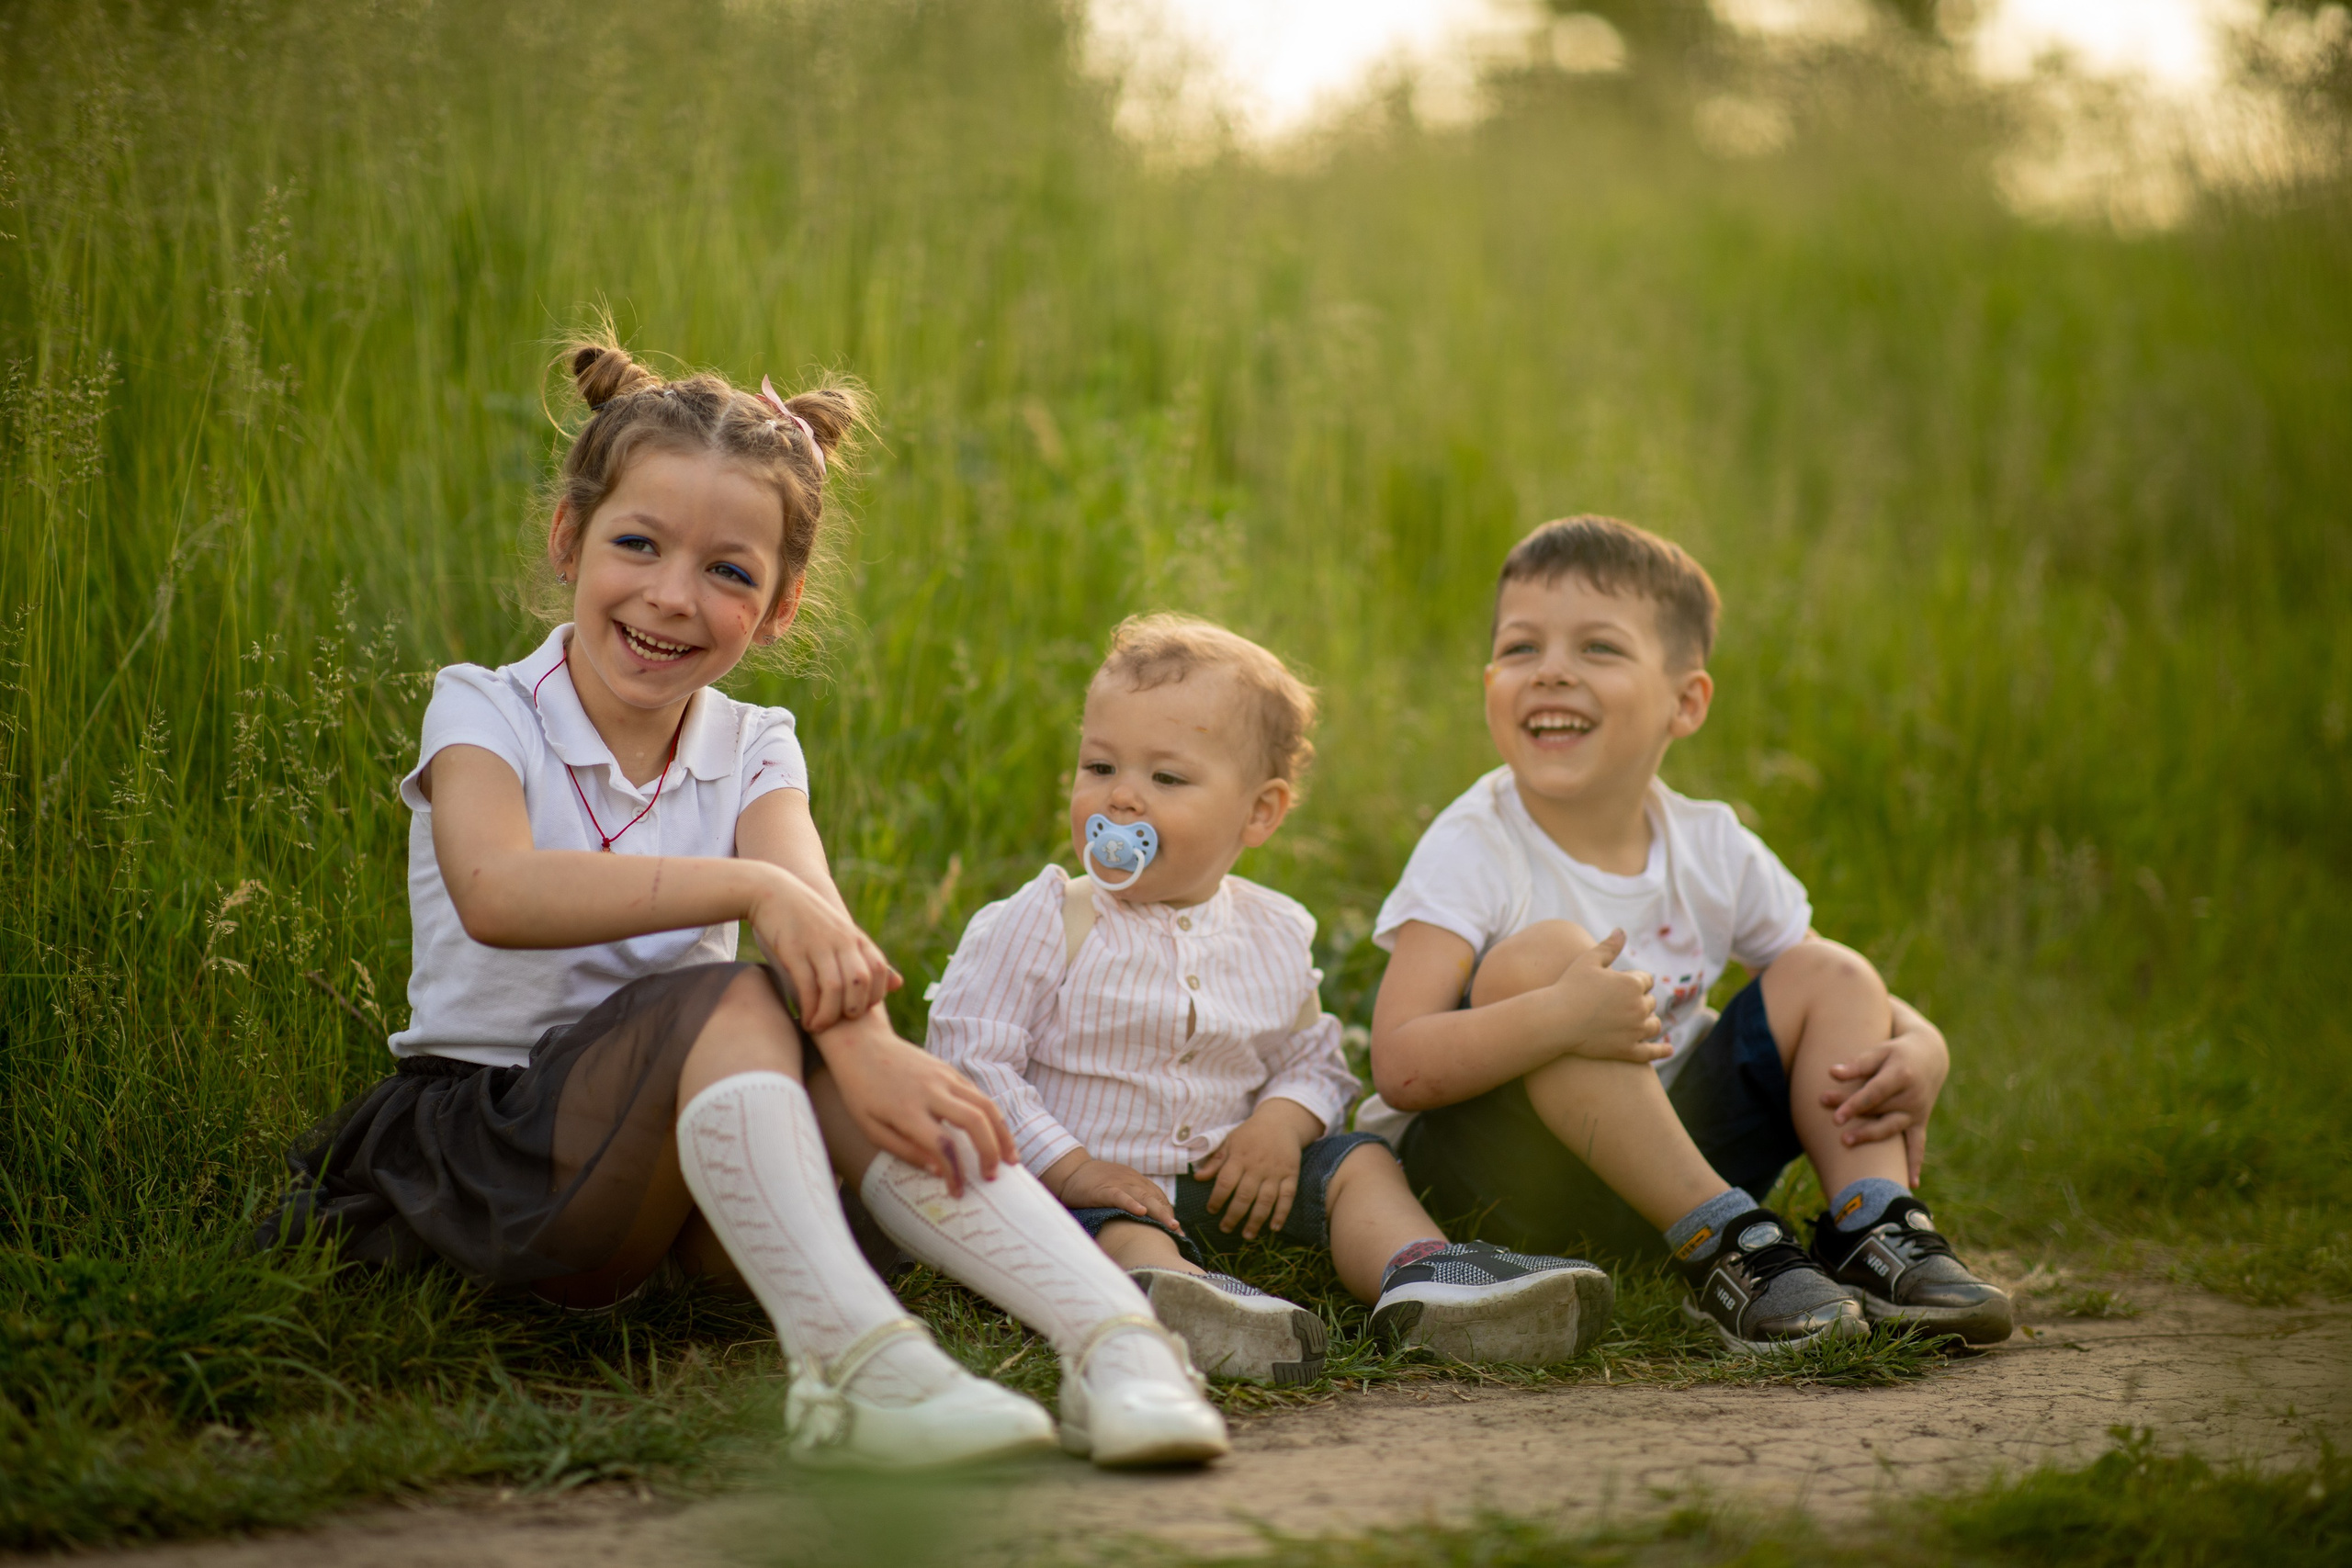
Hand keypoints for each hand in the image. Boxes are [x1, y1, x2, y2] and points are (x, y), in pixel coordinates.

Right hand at [747, 865, 895, 1032]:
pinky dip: (808, 1008)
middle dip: (853, 1009)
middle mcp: (840, 940)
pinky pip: (807, 986)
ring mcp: (817, 944)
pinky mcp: (793, 950)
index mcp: (854, 936)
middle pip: (860, 982)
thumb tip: (899, 984)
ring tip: (818, 1027)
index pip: (878, 970)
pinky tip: (804, 1019)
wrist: (771, 891)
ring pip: (834, 988)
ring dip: (829, 1015)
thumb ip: (867, 961)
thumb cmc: (807, 920)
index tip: (859, 1009)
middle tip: (840, 1023)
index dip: (874, 995)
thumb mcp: (842, 935)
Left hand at [815, 1015, 1014, 1195]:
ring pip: (986, 1105)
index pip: (942, 1145)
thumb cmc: (861, 1092)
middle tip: (993, 1176)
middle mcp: (930, 1091)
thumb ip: (903, 1150)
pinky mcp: (950, 1070)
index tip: (958, 1191)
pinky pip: (979, 1094)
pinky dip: (993, 1117)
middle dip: (990, 1152)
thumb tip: (937, 1170)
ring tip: (1010, 1159)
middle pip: (975, 1121)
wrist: (862, 1045)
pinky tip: (996, 1135)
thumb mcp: (870, 1128)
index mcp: (906, 1110)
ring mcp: (944, 1077)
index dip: (955, 1172)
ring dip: (1003, 1134)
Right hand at [1051, 1156, 1183, 1233]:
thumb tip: (1146, 1224)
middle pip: (1155, 1198)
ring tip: (1170, 1225)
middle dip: (1168, 1215)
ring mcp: (1119, 1184)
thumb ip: (1132, 1201)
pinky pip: (1120, 1196)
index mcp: (1137, 1182)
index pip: (1159, 1198)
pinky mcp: (1104, 1189)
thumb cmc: (1095, 1185)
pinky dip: (1131, 1203)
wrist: (1071, 1171)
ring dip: (1158, 1211)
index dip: (1168, 1214)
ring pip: (1143, 1197)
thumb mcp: (1119, 1190)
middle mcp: (1132, 1181)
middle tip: (1179, 1232)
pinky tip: (1140, 1212)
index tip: (1177, 1231)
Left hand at [1192, 1099, 1318, 1238]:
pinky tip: (1274, 1228)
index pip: (1226, 1182)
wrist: (1281, 1121)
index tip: (1211, 1211)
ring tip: (1247, 1235)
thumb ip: (1215, 1161)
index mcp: (1239, 1157)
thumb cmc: (1250, 1133)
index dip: (1217, 1199)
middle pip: (1245, 1195)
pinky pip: (1287, 1197)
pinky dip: (1282, 1213)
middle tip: (1225, 1229)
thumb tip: (1197, 1178)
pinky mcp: (1291, 1175)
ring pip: (1265, 1200)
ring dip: (1256, 1220)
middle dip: (1234, 1216)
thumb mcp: (1230, 1141)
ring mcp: (1275, 1172)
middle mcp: (1257, 1166)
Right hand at [1544, 930, 1670, 1063]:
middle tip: (1620, 1003)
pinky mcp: (1628, 1050)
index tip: (1620, 984)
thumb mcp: (1588, 961)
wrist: (1556, 1020)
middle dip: (1640, 1001)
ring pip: (1654, 1024)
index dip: (1634, 981)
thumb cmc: (1569, 987)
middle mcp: (1639, 1007)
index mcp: (1633, 984)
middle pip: (1650, 1002)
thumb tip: (1622, 931)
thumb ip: (1609, 946)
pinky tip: (1668, 1049)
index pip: (1646, 980)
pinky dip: (1662, 1050)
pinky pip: (1651, 1052)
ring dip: (1649, 1021)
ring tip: (1640, 1021)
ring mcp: (1635, 1031)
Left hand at [1821, 1000, 1948, 1185]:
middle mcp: (1911, 1097)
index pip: (1874, 1093)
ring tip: (1846, 1143)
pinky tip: (1910, 1184)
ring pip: (1892, 1129)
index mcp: (1900, 1075)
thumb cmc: (1896, 1052)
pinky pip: (1917, 1146)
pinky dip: (1914, 1164)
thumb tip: (1832, 1073)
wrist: (1930, 1055)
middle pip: (1878, 1110)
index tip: (1835, 1116)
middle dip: (1855, 1116)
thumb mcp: (1879, 1051)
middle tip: (1832, 1123)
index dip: (1854, 1104)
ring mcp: (1916, 1112)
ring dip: (1870, 1136)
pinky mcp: (1919, 1123)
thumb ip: (1857, 1063)